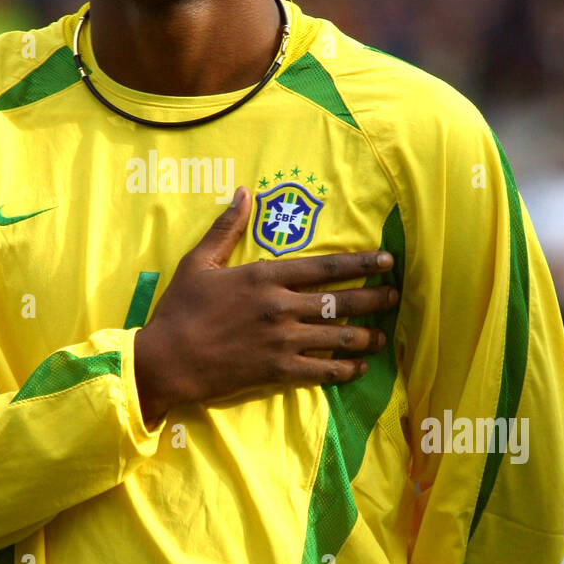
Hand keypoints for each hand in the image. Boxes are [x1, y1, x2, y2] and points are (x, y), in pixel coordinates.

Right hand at [133, 186, 398, 426]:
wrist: (167, 360)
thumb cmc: (179, 309)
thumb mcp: (199, 262)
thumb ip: (226, 229)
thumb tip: (243, 193)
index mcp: (265, 276)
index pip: (325, 267)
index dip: (361, 264)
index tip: (386, 261)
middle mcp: (281, 306)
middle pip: (340, 300)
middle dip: (374, 297)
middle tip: (396, 296)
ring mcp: (282, 340)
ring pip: (338, 336)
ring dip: (365, 335)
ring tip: (382, 335)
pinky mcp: (278, 371)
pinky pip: (322, 370)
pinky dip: (344, 369)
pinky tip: (359, 368)